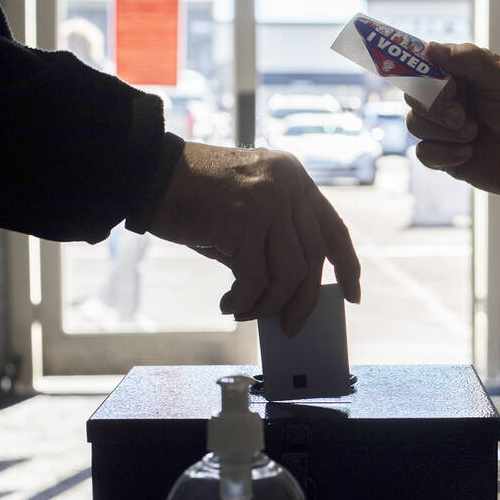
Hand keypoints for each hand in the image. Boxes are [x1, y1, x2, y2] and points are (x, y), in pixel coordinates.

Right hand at [147, 142, 360, 335]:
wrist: (146, 174)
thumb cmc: (193, 197)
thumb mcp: (246, 210)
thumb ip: (274, 240)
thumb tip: (293, 295)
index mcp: (294, 178)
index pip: (333, 228)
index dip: (347, 265)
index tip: (352, 294)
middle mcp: (287, 185)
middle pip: (315, 256)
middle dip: (305, 299)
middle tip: (292, 325)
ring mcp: (267, 201)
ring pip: (290, 272)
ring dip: (269, 304)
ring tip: (245, 311)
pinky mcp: (241, 221)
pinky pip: (256, 278)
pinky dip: (245, 300)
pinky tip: (229, 304)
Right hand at [404, 42, 499, 199]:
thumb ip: (467, 60)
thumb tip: (429, 48)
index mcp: (462, 73)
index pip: (424, 66)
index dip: (421, 74)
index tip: (433, 83)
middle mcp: (451, 98)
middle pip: (414, 96)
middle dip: (435, 107)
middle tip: (461, 115)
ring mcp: (447, 128)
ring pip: (416, 124)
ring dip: (443, 132)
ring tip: (474, 134)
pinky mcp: (448, 156)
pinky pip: (423, 154)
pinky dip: (443, 154)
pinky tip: (469, 153)